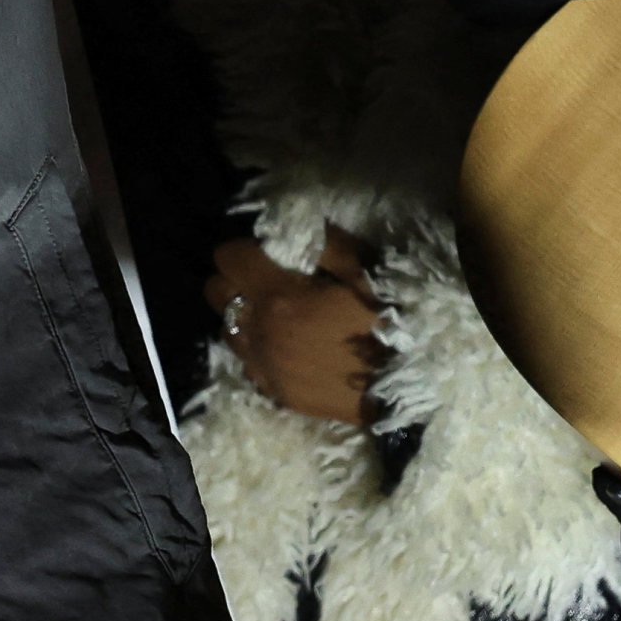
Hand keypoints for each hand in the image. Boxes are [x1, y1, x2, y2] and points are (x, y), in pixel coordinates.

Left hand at [206, 232, 383, 425]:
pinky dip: (257, 350)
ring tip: (275, 316)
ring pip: (227, 330)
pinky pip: (247, 364)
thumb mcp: (364, 269)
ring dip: (244, 316)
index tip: (265, 251)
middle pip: (215, 293)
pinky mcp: (276, 393)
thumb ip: (324, 243)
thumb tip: (295, 228)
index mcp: (279, 296)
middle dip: (234, 279)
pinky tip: (285, 347)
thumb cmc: (389, 321)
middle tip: (265, 279)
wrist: (404, 386)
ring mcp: (265, 367)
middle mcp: (260, 332)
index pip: (228, 258)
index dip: (242, 248)